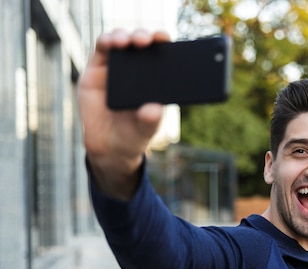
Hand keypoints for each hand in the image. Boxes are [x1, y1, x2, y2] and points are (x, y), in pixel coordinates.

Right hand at [78, 28, 169, 198]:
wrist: (108, 148)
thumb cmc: (132, 136)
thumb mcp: (145, 131)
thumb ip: (150, 121)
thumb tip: (155, 109)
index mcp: (154, 80)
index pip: (162, 55)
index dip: (163, 43)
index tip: (165, 39)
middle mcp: (137, 70)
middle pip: (141, 44)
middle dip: (143, 37)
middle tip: (145, 41)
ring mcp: (116, 68)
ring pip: (121, 41)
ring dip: (124, 36)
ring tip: (125, 42)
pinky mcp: (97, 70)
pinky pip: (101, 49)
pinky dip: (106, 41)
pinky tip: (110, 42)